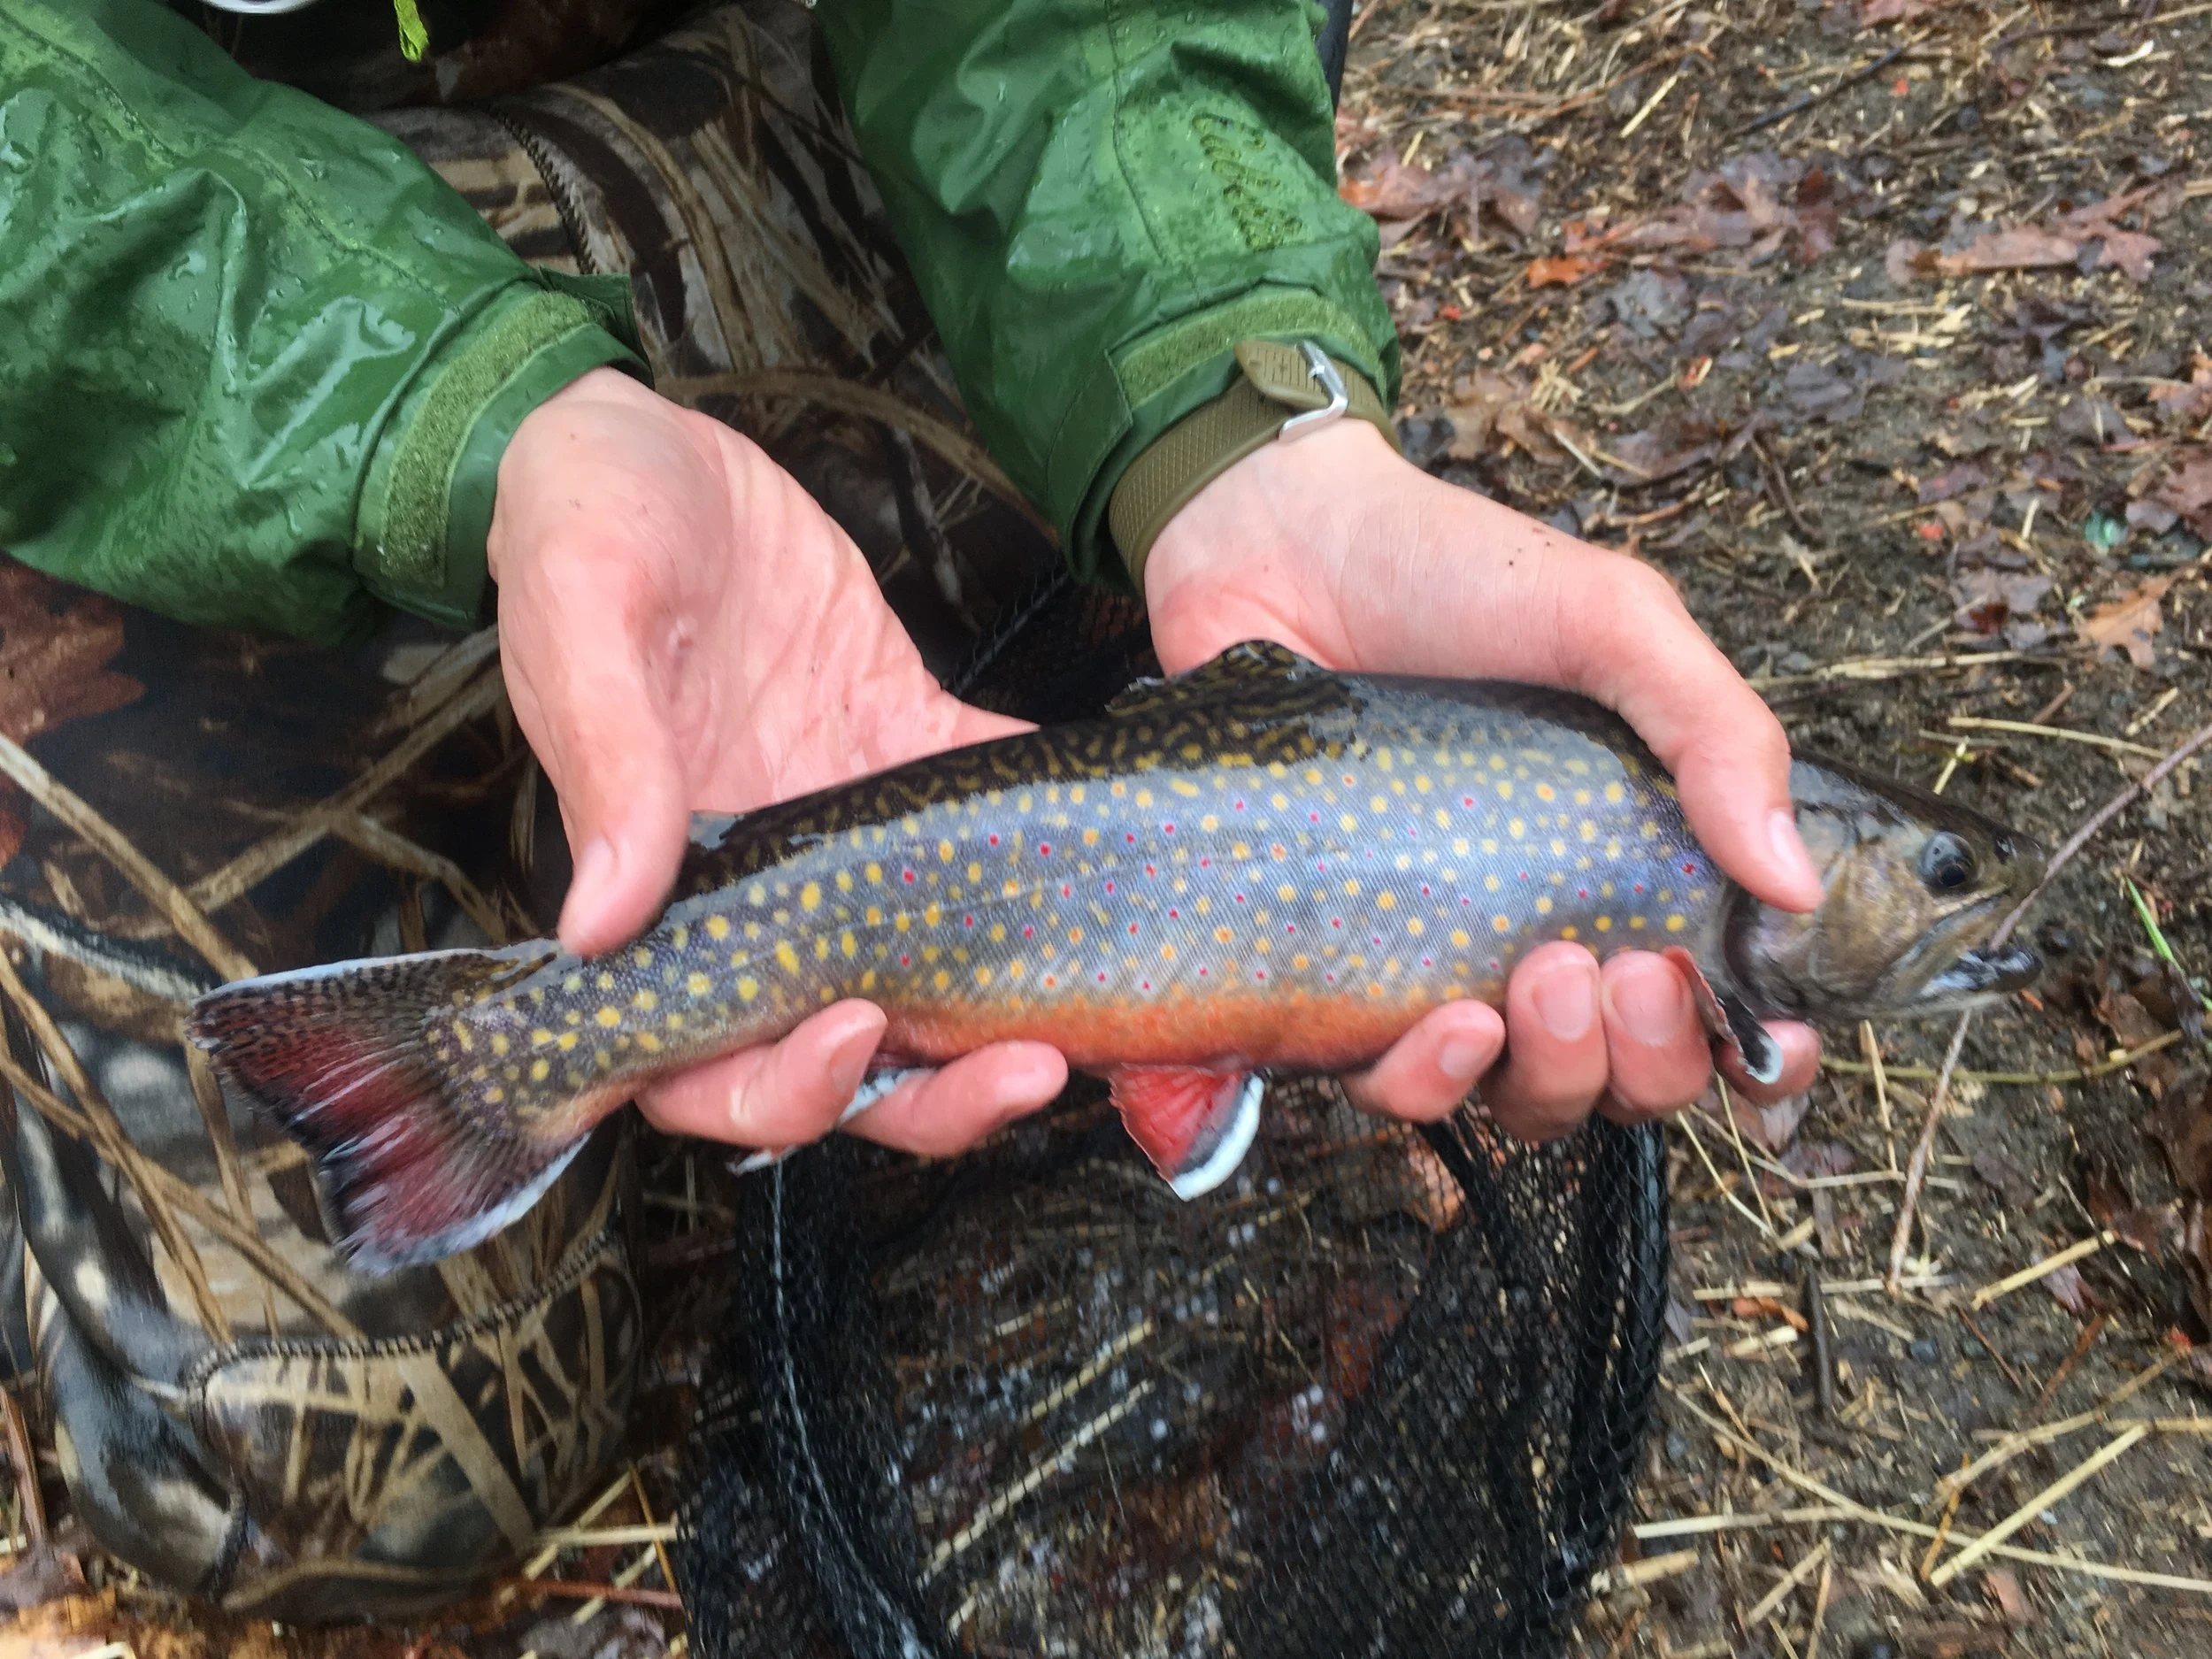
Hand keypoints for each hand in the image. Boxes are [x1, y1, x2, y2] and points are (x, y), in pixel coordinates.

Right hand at [488, 369, 1066, 1156]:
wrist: (650, 443)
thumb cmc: (580, 518)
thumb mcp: (579, 610)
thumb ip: (606, 762)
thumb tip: (603, 924)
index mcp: (658, 885)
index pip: (702, 1058)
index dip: (778, 1089)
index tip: (855, 1039)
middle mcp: (757, 889)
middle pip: (842, 1053)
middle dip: (932, 1093)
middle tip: (1029, 1067)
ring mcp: (839, 831)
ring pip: (928, 974)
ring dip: (1004, 1014)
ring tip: (1092, 1012)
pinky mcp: (904, 752)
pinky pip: (989, 821)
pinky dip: (1057, 843)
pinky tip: (1120, 846)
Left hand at [1143, 420, 1820, 1139]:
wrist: (1282, 544)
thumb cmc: (1455, 577)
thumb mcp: (1614, 623)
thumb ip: (1714, 731)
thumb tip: (1796, 882)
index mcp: (1633, 865)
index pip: (1722, 1007)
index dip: (1760, 1053)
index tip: (1772, 1038)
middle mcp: (1542, 932)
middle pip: (1627, 1079)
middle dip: (1650, 1060)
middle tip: (1627, 969)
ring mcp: (1435, 958)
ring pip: (1516, 1100)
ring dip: (1551, 1074)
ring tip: (1543, 976)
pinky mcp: (1330, 972)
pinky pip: (1383, 1081)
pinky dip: (1425, 1081)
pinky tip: (1445, 1019)